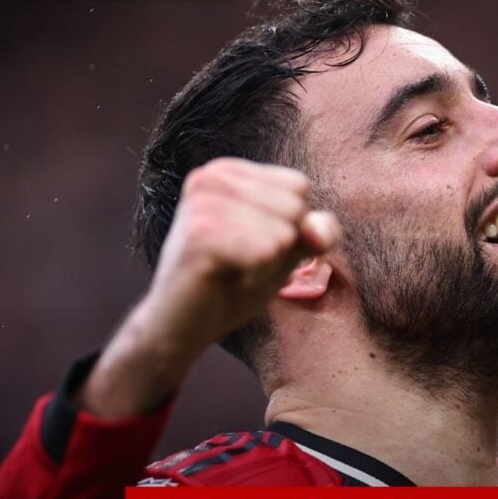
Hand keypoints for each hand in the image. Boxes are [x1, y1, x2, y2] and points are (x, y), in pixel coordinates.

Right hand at [79, 158, 339, 417]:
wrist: (179, 328)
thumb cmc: (230, 287)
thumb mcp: (284, 254)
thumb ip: (314, 234)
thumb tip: (318, 230)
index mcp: (227, 171)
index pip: (299, 187)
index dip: (289, 229)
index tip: (250, 246)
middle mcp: (210, 176)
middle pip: (294, 207)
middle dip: (280, 248)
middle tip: (239, 263)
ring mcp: (201, 203)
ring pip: (283, 232)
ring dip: (266, 266)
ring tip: (231, 272)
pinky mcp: (198, 235)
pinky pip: (264, 252)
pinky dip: (255, 276)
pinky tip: (224, 281)